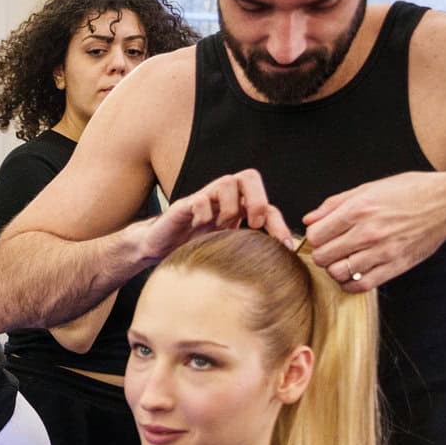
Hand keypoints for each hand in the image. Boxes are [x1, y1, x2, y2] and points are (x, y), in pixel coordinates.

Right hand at [131, 169, 293, 267]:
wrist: (160, 246)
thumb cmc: (195, 247)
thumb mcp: (227, 249)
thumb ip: (248, 249)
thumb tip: (277, 266)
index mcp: (238, 208)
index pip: (268, 206)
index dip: (279, 224)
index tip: (285, 247)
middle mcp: (223, 198)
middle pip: (249, 177)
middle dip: (257, 201)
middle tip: (253, 224)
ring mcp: (204, 198)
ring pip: (227, 182)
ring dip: (229, 208)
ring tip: (221, 228)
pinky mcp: (185, 205)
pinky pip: (201, 199)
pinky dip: (205, 213)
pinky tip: (199, 227)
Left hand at [302, 169, 445, 292]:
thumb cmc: (410, 192)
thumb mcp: (369, 188)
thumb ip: (335, 204)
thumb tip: (310, 219)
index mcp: (358, 209)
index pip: (316, 235)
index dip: (315, 237)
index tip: (323, 236)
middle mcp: (368, 232)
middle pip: (323, 257)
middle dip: (322, 254)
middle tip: (332, 249)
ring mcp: (381, 252)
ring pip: (338, 273)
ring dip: (336, 269)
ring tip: (344, 260)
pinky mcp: (395, 266)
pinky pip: (361, 285)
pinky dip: (352, 283)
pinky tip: (355, 273)